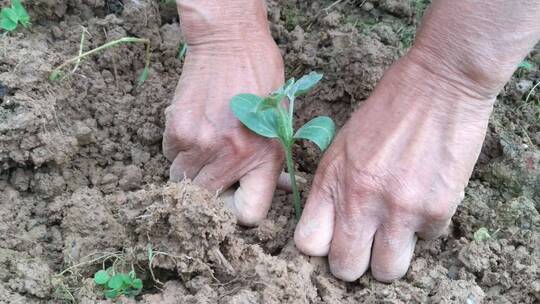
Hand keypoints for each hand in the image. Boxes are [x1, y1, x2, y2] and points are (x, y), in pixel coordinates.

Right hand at [163, 0, 285, 224]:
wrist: (231, 44)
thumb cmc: (262, 81)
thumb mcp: (279, 125)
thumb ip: (272, 163)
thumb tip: (278, 190)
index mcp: (264, 158)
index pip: (247, 216)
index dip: (238, 212)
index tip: (234, 198)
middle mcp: (231, 157)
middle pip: (205, 202)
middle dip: (209, 192)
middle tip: (215, 172)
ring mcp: (200, 144)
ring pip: (182, 180)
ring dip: (191, 170)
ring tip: (206, 144)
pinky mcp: (177, 129)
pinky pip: (170, 155)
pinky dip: (178, 149)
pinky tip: (194, 127)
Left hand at [294, 53, 494, 281]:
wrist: (439, 83)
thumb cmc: (386, 110)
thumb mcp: (342, 145)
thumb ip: (332, 187)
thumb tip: (329, 225)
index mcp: (331, 180)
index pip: (308, 244)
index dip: (321, 247)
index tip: (332, 239)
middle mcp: (360, 200)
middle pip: (345, 268)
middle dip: (355, 262)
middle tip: (365, 246)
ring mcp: (399, 208)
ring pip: (387, 272)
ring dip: (390, 258)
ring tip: (396, 232)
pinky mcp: (437, 209)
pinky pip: (426, 241)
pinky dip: (425, 227)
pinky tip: (426, 196)